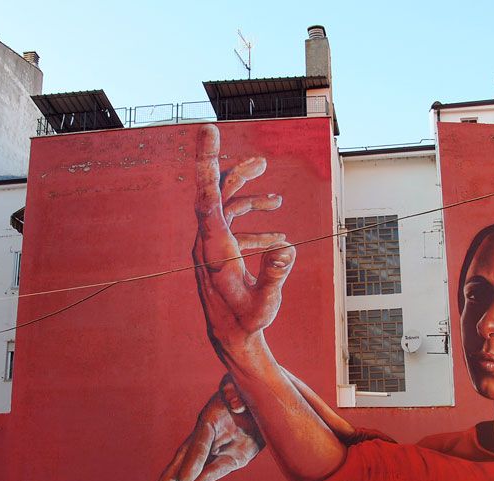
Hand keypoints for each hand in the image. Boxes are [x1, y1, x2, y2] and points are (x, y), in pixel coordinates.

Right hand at [151, 376, 264, 480]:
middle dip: (170, 480)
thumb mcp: (239, 382)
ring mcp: (221, 448)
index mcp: (210, 419)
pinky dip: (208, 480)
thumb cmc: (246, 386)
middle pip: (186, 460)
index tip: (187, 479)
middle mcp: (210, 436)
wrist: (264, 397)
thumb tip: (236, 405)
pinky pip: (220, 469)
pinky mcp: (236, 457)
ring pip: (197, 471)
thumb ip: (234, 389)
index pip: (201, 442)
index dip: (194, 460)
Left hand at [192, 124, 295, 350]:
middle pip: (215, 193)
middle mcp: (208, 241)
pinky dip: (253, 219)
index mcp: (215, 248)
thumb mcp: (265, 302)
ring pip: (223, 204)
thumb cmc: (246, 321)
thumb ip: (274, 276)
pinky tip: (278, 233)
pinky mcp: (220, 248)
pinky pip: (231, 221)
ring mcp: (212, 243)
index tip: (208, 130)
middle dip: (235, 172)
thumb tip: (286, 247)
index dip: (207, 163)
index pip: (207, 197)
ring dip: (246, 192)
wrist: (231, 336)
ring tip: (273, 190)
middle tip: (261, 162)